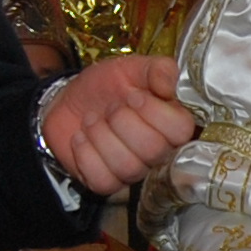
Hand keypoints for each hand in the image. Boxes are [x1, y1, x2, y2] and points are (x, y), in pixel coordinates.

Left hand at [40, 57, 195, 195]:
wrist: (69, 101)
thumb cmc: (106, 85)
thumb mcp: (132, 68)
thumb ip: (158, 70)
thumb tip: (172, 86)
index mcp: (171, 121)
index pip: (181, 130)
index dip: (155, 113)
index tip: (133, 95)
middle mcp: (159, 151)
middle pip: (153, 150)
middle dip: (122, 121)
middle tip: (110, 107)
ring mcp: (133, 170)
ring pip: (128, 167)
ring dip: (102, 136)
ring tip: (92, 120)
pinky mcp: (107, 182)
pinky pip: (103, 180)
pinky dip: (85, 154)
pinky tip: (81, 138)